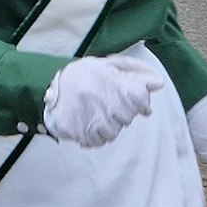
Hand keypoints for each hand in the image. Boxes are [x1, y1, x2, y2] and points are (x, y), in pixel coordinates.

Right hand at [42, 55, 165, 147]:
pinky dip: (92, 135)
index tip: (122, 94)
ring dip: (104, 124)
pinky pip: (95, 142)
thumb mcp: (109, 65)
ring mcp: (95, 122)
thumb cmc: (84, 73)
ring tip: (91, 110)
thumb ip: (135, 71)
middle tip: (102, 100)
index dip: (135, 100)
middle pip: (127, 119)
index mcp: (118, 87)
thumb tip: (159, 84)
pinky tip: (84, 120)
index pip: (142, 103)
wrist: (47, 83)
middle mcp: (110, 106)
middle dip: (118, 112)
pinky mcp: (81, 134)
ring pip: (112, 133)